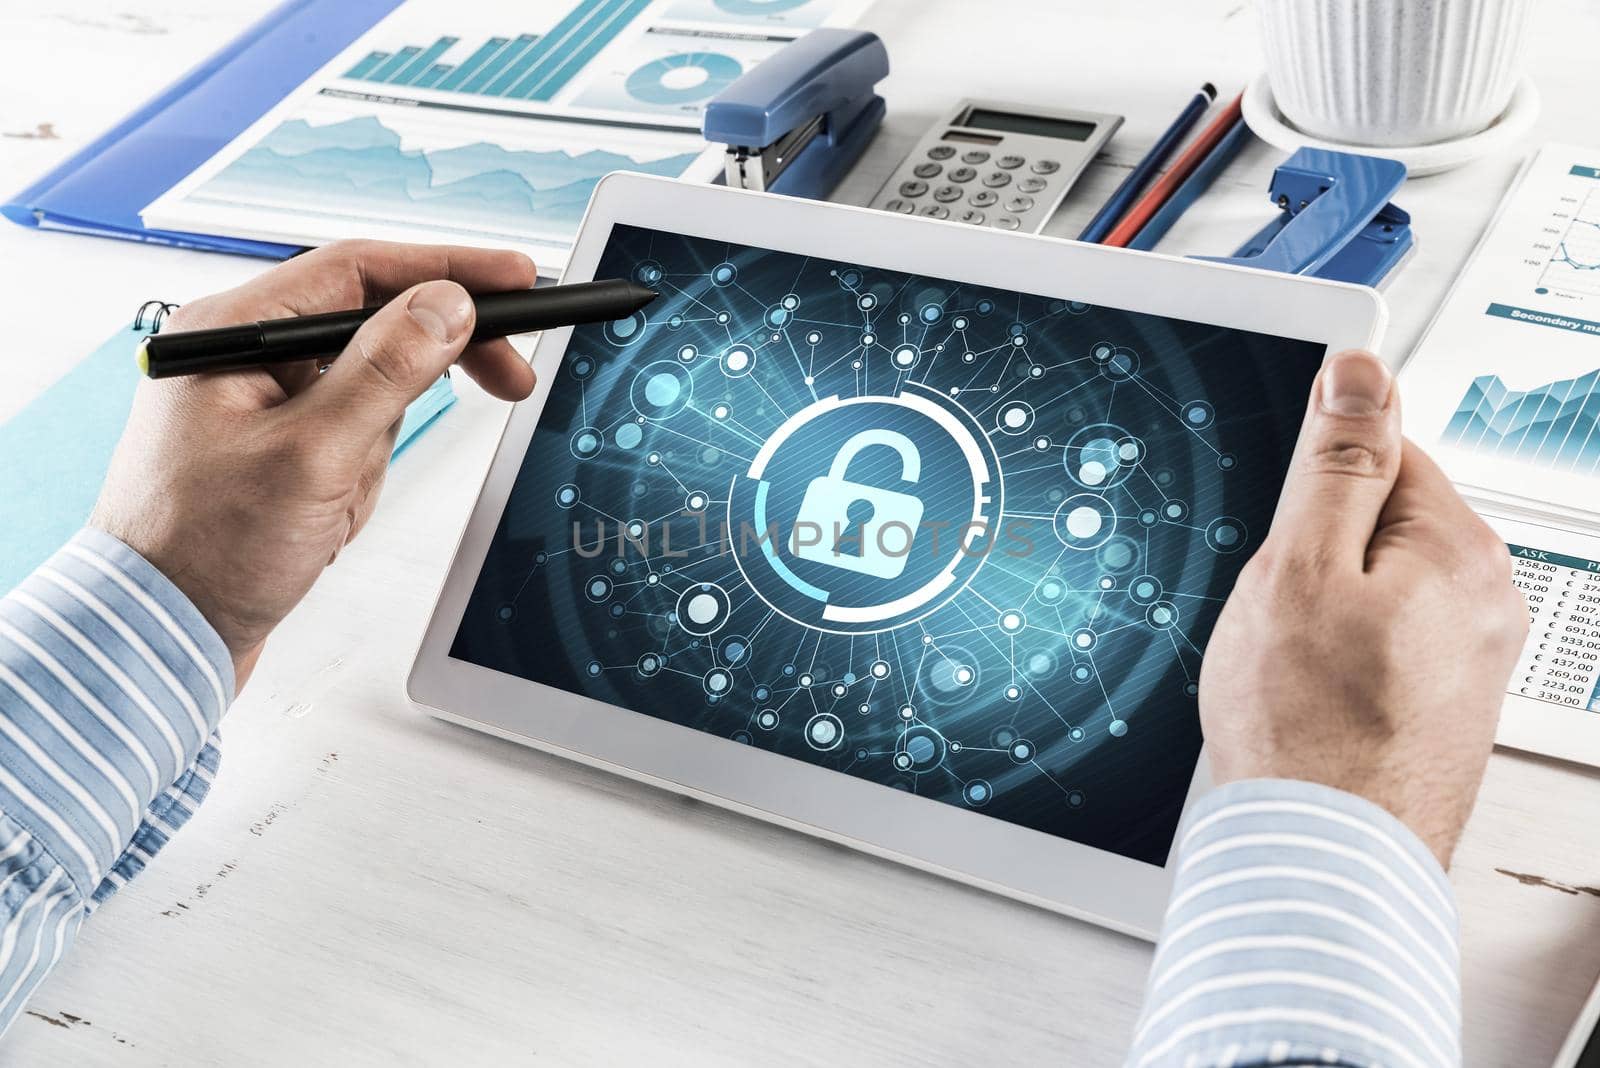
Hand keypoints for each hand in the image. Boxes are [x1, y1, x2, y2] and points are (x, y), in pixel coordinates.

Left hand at [91, 241, 538, 688]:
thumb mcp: (313, 456)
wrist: (161, 633)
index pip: (360, 271)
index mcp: (233, 331)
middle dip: (435, 364)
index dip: (448, 270)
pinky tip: (328, 518)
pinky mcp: (278, 446)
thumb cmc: (204, 551)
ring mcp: (261, 402)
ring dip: (379, 448)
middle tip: (510, 378)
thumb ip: (386, 372)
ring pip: (372, 392)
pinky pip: (353, 437)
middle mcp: (244, 354)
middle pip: (374, 324)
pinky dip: (362, 474)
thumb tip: (446, 305)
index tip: (516, 278)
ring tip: (338, 502)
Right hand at [1199, 349, 1527, 864]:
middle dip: (1313, 550)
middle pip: (1376, 522)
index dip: (1310, 484)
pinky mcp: (1443, 702)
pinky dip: (1339, 655)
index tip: (1280, 523)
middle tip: (1278, 608)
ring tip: (1290, 663)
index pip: (1383, 451)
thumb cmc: (1308, 734)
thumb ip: (1336, 464)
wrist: (1323, 857)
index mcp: (1458, 550)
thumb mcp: (1300, 569)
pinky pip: (1381, 641)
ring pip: (1372, 586)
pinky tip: (1308, 695)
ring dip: (1322, 608)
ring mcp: (1468, 657)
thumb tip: (1361, 373)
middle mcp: (1485, 600)